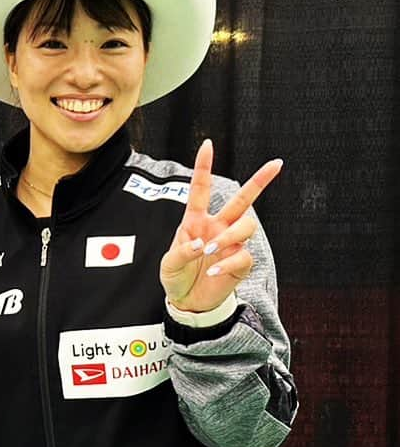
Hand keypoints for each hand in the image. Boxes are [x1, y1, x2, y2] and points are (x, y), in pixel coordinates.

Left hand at [160, 139, 281, 312]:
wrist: (187, 301)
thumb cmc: (176, 277)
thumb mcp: (169, 264)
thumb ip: (182, 252)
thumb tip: (201, 244)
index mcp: (196, 220)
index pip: (201, 189)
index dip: (204, 166)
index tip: (207, 144)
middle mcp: (218, 226)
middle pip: (243, 199)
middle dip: (260, 181)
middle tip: (277, 164)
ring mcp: (231, 243)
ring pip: (246, 225)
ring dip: (229, 236)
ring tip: (211, 251)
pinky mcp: (241, 262)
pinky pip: (243, 254)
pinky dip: (228, 261)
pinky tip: (214, 270)